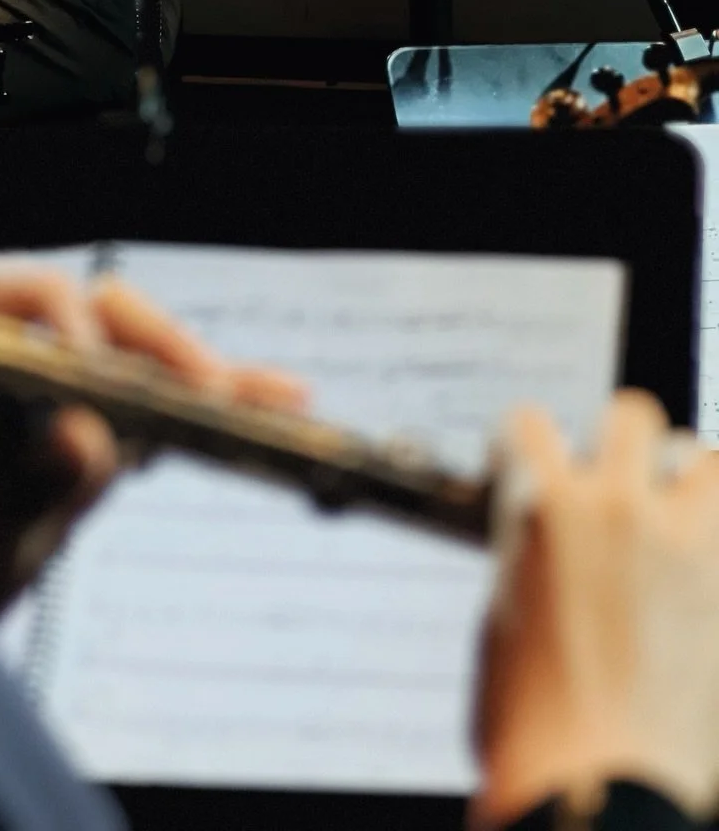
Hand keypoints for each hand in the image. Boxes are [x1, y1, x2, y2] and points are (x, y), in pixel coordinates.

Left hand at [0, 268, 306, 615]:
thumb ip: (41, 477)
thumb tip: (84, 434)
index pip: (22, 295)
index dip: (57, 311)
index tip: (84, 360)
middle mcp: (48, 358)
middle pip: (111, 312)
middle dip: (161, 340)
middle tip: (203, 389)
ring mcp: (97, 384)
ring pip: (156, 350)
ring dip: (203, 368)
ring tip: (266, 399)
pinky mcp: (135, 417)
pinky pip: (188, 399)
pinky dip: (235, 398)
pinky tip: (292, 398)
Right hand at [474, 391, 718, 826]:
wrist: (593, 785)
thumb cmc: (531, 721)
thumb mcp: (502, 614)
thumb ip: (528, 554)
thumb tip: (544, 540)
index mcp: (537, 510)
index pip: (530, 423)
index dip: (532, 444)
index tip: (541, 463)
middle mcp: (608, 508)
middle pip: (627, 415)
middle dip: (621, 443)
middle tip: (618, 482)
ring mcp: (676, 542)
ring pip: (699, 455)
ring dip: (687, 477)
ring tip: (678, 513)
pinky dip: (715, 524)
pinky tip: (703, 557)